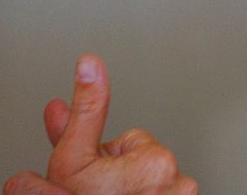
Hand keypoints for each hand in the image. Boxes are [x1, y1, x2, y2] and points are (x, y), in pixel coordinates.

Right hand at [3, 55, 197, 194]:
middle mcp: (177, 181)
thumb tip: (90, 65)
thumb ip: (84, 115)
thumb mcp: (69, 163)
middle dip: (113, 174)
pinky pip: (160, 194)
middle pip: (138, 160)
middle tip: (90, 194)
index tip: (108, 152)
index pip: (125, 141)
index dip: (100, 157)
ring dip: (129, 191)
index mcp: (153, 161)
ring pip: (148, 183)